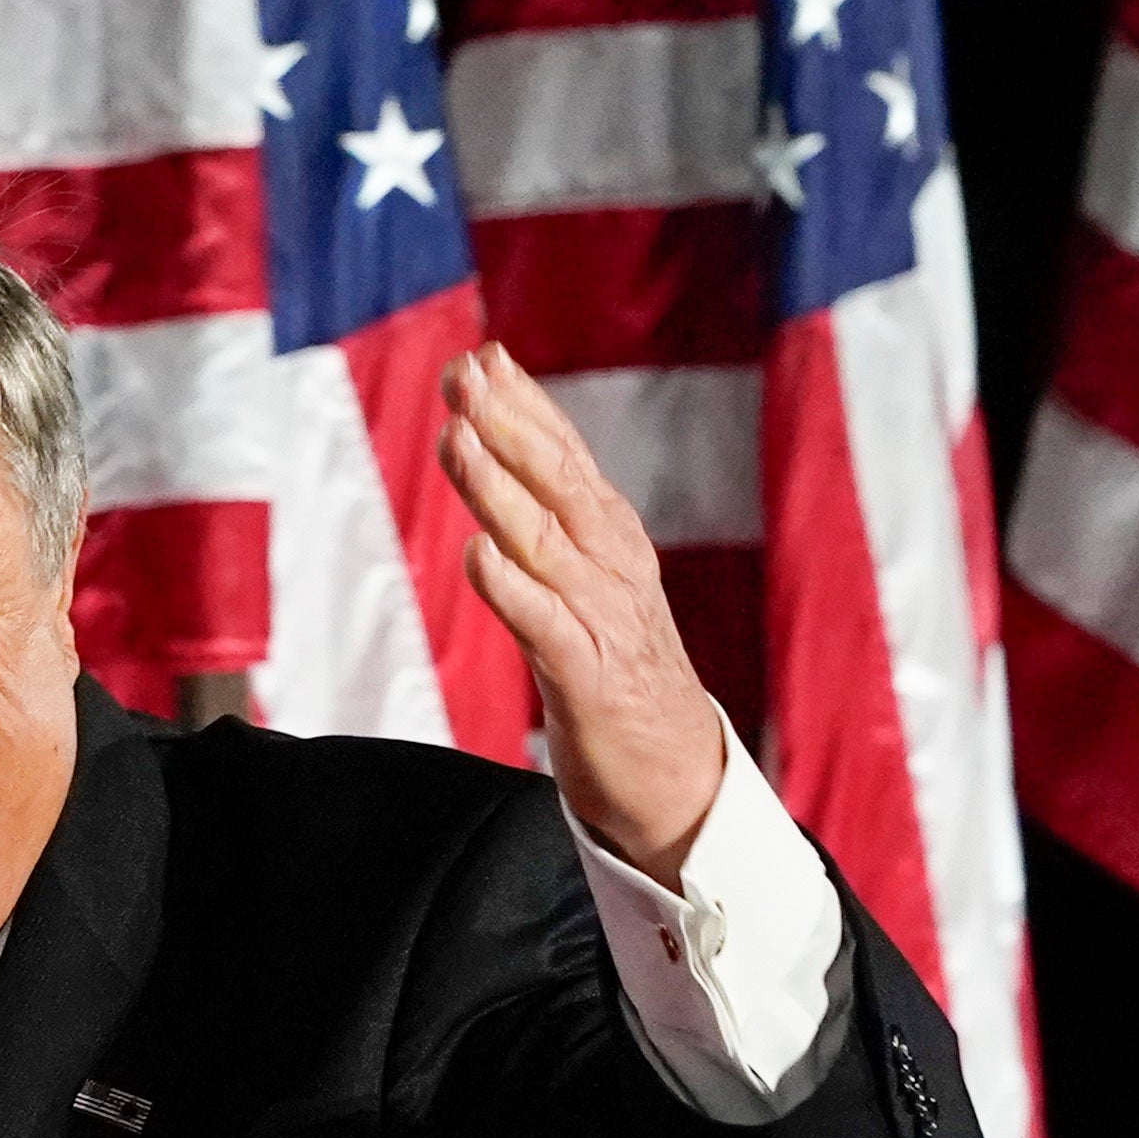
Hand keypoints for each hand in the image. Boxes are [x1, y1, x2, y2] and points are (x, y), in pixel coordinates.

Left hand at [435, 343, 728, 883]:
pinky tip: (479, 555)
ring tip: (457, 440)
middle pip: (558, 483)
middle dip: (508, 425)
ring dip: (498, 489)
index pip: (567, 459)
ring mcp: (603, 623)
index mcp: (613, 544)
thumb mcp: (593, 587)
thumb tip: (501, 455)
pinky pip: (544, 627)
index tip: (484, 356)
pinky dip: (512, 589)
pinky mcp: (587, 680)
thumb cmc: (625, 680)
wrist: (681, 781)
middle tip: (464, 376)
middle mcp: (612, 570)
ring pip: (545, 542)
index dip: (526, 406)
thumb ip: (554, 527)